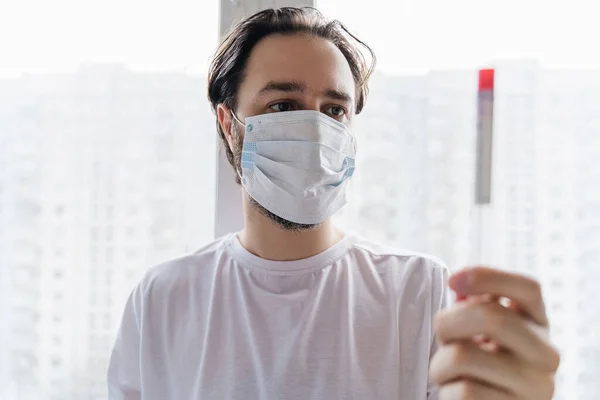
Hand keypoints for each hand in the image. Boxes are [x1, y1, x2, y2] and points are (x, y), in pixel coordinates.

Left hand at [429, 267, 559, 398]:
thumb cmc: (481, 367)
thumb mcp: (482, 332)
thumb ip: (474, 306)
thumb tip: (458, 283)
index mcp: (538, 325)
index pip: (528, 289)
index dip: (488, 277)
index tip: (453, 280)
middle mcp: (545, 354)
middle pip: (492, 317)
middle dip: (449, 322)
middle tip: (443, 338)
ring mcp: (535, 387)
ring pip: (465, 357)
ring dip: (441, 364)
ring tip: (449, 373)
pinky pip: (464, 392)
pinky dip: (447, 392)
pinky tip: (458, 394)